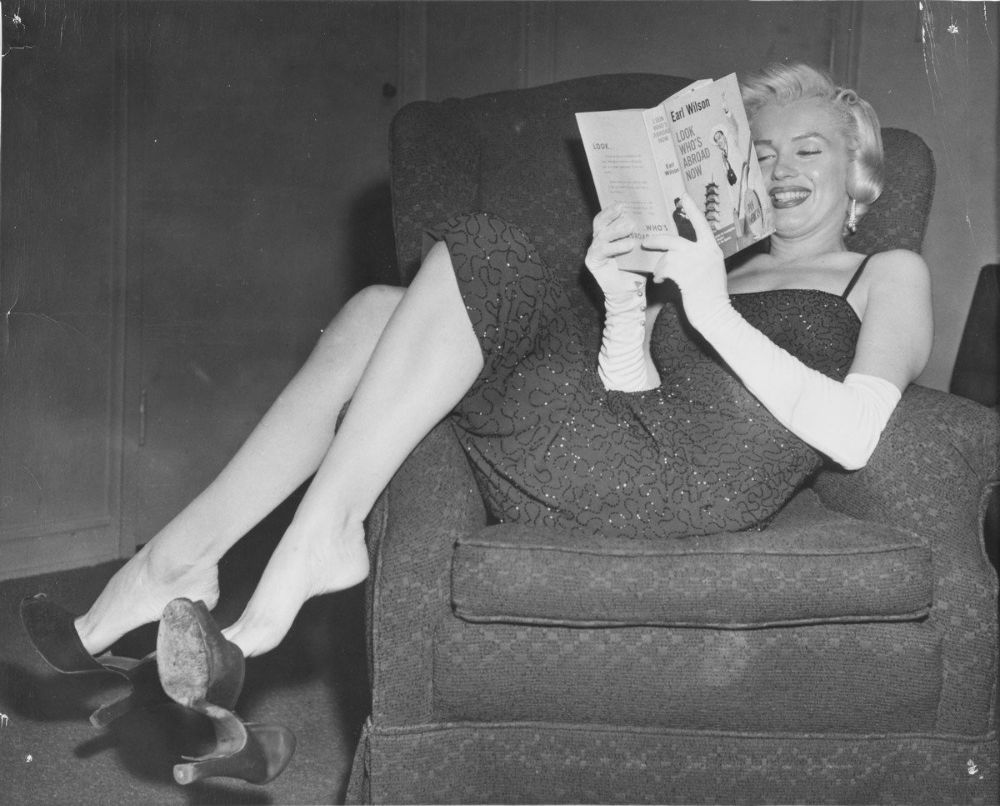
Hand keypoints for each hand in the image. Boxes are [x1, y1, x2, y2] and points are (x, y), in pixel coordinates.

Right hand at [585, 204, 644, 294]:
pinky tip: (630, 244)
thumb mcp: (641, 247)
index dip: (612, 209)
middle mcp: (598, 241)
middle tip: (624, 207)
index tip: (623, 201)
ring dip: (616, 228)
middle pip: (600, 222)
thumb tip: (655, 216)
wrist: (630, 293)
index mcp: (607, 235)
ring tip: (631, 225)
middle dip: (611, 213)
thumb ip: (642, 233)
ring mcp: (593, 251)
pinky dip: (617, 246)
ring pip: (602, 234)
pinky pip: (604, 250)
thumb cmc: (637, 270)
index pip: (606, 217)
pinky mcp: (593, 262)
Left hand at [642, 194, 728, 323]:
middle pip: (674, 240)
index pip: (702, 223)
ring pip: (666, 258)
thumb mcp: (710, 269)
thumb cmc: (711, 294)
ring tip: (659, 275)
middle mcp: (705, 252)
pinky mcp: (685, 275)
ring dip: (659, 266)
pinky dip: (659, 275)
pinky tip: (659, 281)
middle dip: (656, 242)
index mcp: (712, 248)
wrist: (715, 313)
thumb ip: (699, 255)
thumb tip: (679, 251)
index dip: (692, 209)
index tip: (683, 195)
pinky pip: (664, 270)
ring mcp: (695, 263)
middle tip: (645, 242)